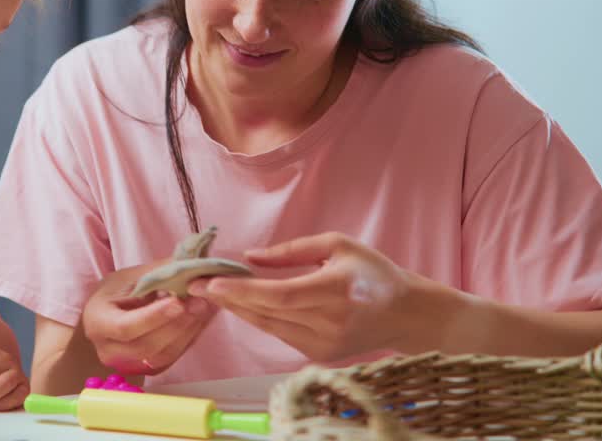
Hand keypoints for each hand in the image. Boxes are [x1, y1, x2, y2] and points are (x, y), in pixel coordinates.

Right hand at [81, 264, 216, 375]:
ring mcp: (125, 363)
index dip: (153, 317)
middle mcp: (107, 349)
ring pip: (161, 355)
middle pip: (145, 345)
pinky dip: (187, 339)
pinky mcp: (145, 368)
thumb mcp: (129, 276)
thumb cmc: (115, 291)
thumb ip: (157, 272)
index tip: (178, 302)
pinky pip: (170, 358)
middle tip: (200, 302)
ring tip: (203, 307)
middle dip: (176, 324)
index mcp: (97, 322)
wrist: (108, 312)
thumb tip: (188, 261)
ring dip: (186, 332)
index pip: (125, 327)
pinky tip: (198, 320)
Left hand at [189, 233, 422, 362]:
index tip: (213, 283)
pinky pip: (280, 334)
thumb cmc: (374, 272)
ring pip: (269, 326)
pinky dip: (260, 318)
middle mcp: (329, 322)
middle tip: (195, 284)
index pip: (280, 295)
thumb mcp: (339, 245)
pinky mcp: (319, 356)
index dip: (244, 292)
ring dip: (238, 309)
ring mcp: (324, 345)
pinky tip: (242, 304)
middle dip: (229, 299)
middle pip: (268, 313)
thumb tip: (251, 257)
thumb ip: (292, 251)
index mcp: (336, 290)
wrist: (406, 315)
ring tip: (211, 292)